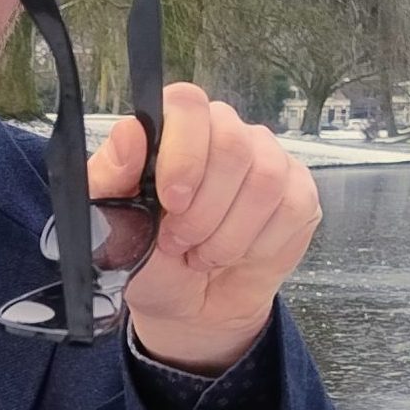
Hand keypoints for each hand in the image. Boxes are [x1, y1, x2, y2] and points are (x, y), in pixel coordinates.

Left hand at [88, 83, 320, 372]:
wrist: (188, 305)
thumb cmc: (147, 259)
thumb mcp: (113, 224)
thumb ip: (111, 175)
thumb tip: (131, 131)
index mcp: (174, 128)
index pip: (189, 103)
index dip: (184, 152)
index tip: (170, 201)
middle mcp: (224, 133)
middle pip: (233, 143)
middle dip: (204, 208)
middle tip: (178, 241)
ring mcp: (267, 160)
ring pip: (265, 179)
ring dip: (228, 233)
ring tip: (202, 253)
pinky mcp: (298, 193)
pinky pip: (292, 206)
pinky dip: (259, 245)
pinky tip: (239, 255)